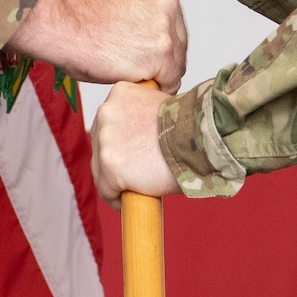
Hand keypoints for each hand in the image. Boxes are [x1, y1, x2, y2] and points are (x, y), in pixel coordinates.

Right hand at [6, 0, 186, 91]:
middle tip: (141, 64)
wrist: (66, 25)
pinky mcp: (162, 55)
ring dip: (160, 72)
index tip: (148, 47)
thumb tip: (146, 23)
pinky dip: (157, 87)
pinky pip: (170, 81)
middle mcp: (168, 1)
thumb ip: (141, 5)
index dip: (160, 38)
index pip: (173, 18)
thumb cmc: (83, 15)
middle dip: (163, 56)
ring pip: (177, 62)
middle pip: (179, 40)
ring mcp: (167, 29)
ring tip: (136, 73)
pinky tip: (140, 83)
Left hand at [91, 82, 178, 203]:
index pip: (109, 125)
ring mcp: (105, 139)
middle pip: (100, 147)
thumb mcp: (159, 107)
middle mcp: (106, 112)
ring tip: (132, 190)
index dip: (118, 144)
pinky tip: (128, 201)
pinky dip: (116, 199)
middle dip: (113, 163)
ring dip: (113, 182)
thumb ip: (141, 119)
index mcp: (119, 94)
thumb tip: (137, 141)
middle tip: (133, 175)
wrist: (197, 138)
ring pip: (100, 170)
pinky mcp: (109, 165)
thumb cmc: (187, 127)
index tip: (128, 156)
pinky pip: (107, 191)